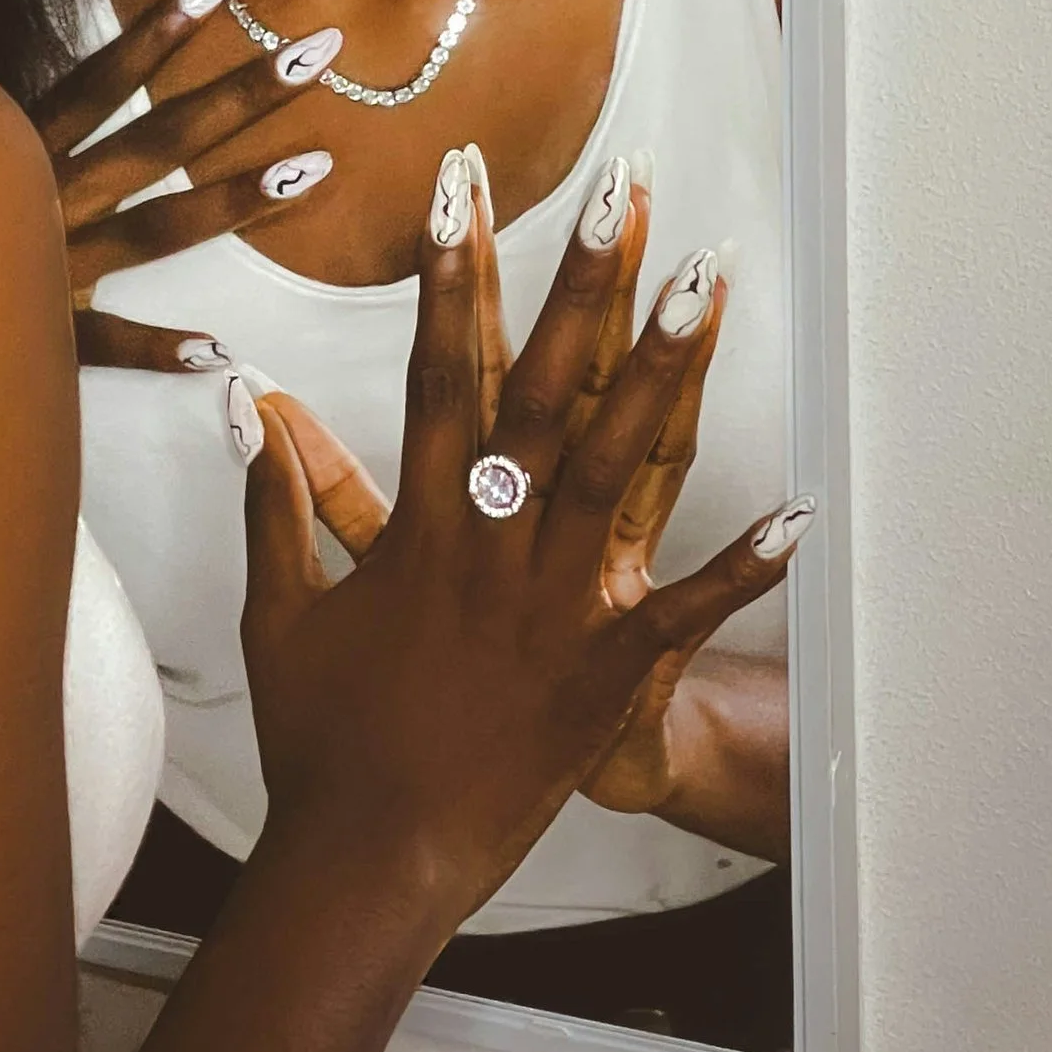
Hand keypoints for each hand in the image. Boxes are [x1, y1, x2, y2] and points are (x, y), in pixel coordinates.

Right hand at [28, 0, 343, 372]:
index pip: (104, 77)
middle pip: (159, 141)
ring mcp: (49, 268)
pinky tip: (222, 350)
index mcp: (17, 147)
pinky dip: (157, 350)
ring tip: (317, 167)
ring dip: (237, 200)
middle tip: (320, 50)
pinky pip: (104, 349)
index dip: (164, 27)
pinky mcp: (42, 340)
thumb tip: (10, 67)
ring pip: (157, 231)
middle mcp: (43, 197)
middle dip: (241, 94)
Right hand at [236, 149, 808, 939]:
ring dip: (665, 369)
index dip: (451, 270)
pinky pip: (684, 609)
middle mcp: (491, 545)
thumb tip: (250, 401)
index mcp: (419, 524)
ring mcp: (553, 605)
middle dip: (582, 282)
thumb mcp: (280, 609)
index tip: (462, 187)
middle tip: (618, 190)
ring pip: (620, 464)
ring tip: (706, 282)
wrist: (367, 863)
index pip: (439, 366)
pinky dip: (744, 562)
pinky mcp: (603, 671)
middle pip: (545, 389)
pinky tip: (801, 511)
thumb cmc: (320, 739)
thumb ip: (276, 497)